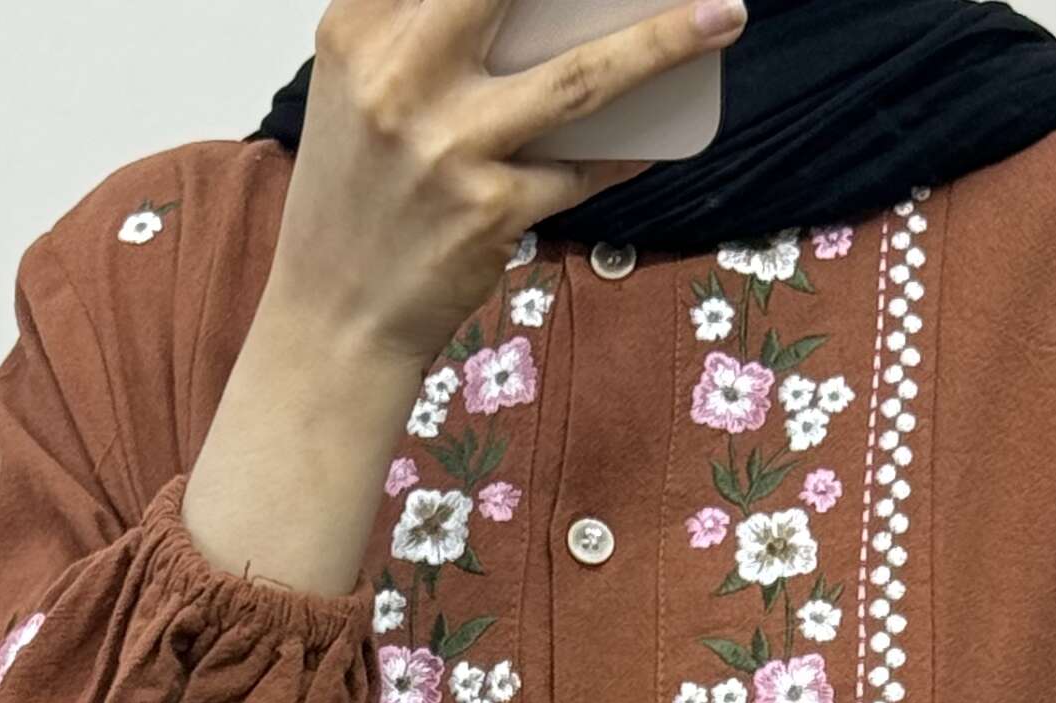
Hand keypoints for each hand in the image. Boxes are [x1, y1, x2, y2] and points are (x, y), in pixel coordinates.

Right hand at [190, 0, 748, 592]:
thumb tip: (527, 9)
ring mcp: (449, 146)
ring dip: (664, 41)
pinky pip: (584, 170)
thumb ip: (415, 30)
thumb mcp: (360, 88)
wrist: (334, 319)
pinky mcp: (489, 211)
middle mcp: (400, 76)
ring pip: (582, 77)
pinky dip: (628, 153)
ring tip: (721, 17)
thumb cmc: (357, 199)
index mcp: (361, 28)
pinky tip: (659, 139)